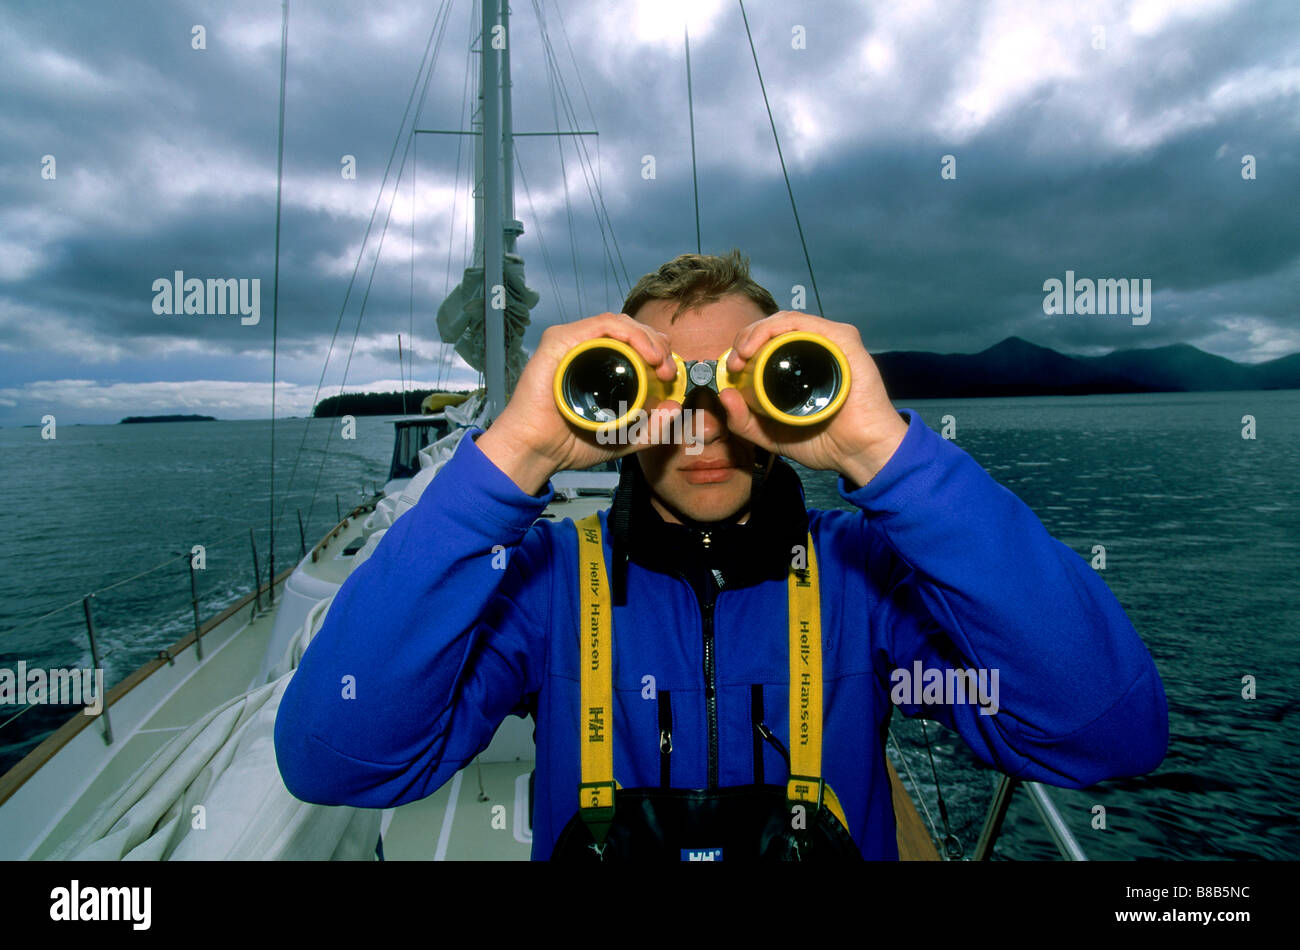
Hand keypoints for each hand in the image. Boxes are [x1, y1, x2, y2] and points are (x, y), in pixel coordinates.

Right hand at [477, 313, 681, 493]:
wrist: (537, 451)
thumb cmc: (570, 443)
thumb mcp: (624, 439)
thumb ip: (652, 428)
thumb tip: (675, 406)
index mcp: (598, 365)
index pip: (635, 344)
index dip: (659, 352)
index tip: (670, 376)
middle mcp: (584, 349)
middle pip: (631, 330)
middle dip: (658, 345)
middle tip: (668, 372)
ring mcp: (572, 342)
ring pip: (620, 323)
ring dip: (648, 338)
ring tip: (660, 363)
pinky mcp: (560, 340)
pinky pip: (602, 325)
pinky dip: (630, 333)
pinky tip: (645, 353)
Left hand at [719, 312, 907, 485]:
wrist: (858, 452)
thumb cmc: (823, 442)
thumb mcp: (770, 435)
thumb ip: (743, 421)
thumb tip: (724, 395)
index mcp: (800, 365)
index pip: (767, 342)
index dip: (743, 348)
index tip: (731, 369)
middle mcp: (815, 349)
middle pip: (773, 328)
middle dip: (745, 338)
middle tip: (734, 363)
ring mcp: (829, 343)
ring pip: (785, 321)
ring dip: (756, 331)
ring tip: (742, 354)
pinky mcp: (842, 340)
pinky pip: (804, 323)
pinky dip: (776, 328)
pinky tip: (760, 345)